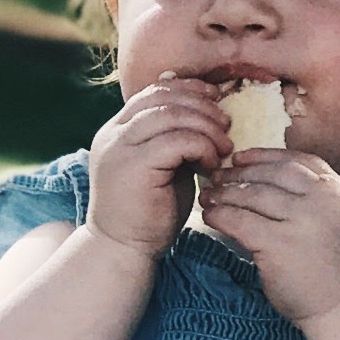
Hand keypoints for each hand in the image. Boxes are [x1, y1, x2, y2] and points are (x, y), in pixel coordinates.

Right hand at [86, 76, 229, 262]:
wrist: (122, 250)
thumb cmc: (149, 214)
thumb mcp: (164, 167)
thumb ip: (175, 140)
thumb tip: (205, 113)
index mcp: (117, 129)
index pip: (153, 91)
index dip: (188, 90)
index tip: (216, 100)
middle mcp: (112, 133)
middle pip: (162, 97)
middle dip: (201, 106)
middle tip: (226, 125)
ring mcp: (119, 148)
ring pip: (171, 115)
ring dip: (206, 127)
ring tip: (224, 147)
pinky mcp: (133, 166)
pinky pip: (176, 140)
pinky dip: (202, 146)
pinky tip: (211, 164)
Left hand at [197, 146, 339, 328]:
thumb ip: (321, 200)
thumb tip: (276, 180)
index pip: (301, 162)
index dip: (267, 156)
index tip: (243, 158)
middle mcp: (326, 201)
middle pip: (274, 173)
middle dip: (241, 172)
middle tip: (218, 175)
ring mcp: (303, 221)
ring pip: (254, 194)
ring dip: (225, 192)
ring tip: (209, 196)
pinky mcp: (279, 244)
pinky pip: (240, 221)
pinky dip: (220, 216)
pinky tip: (210, 217)